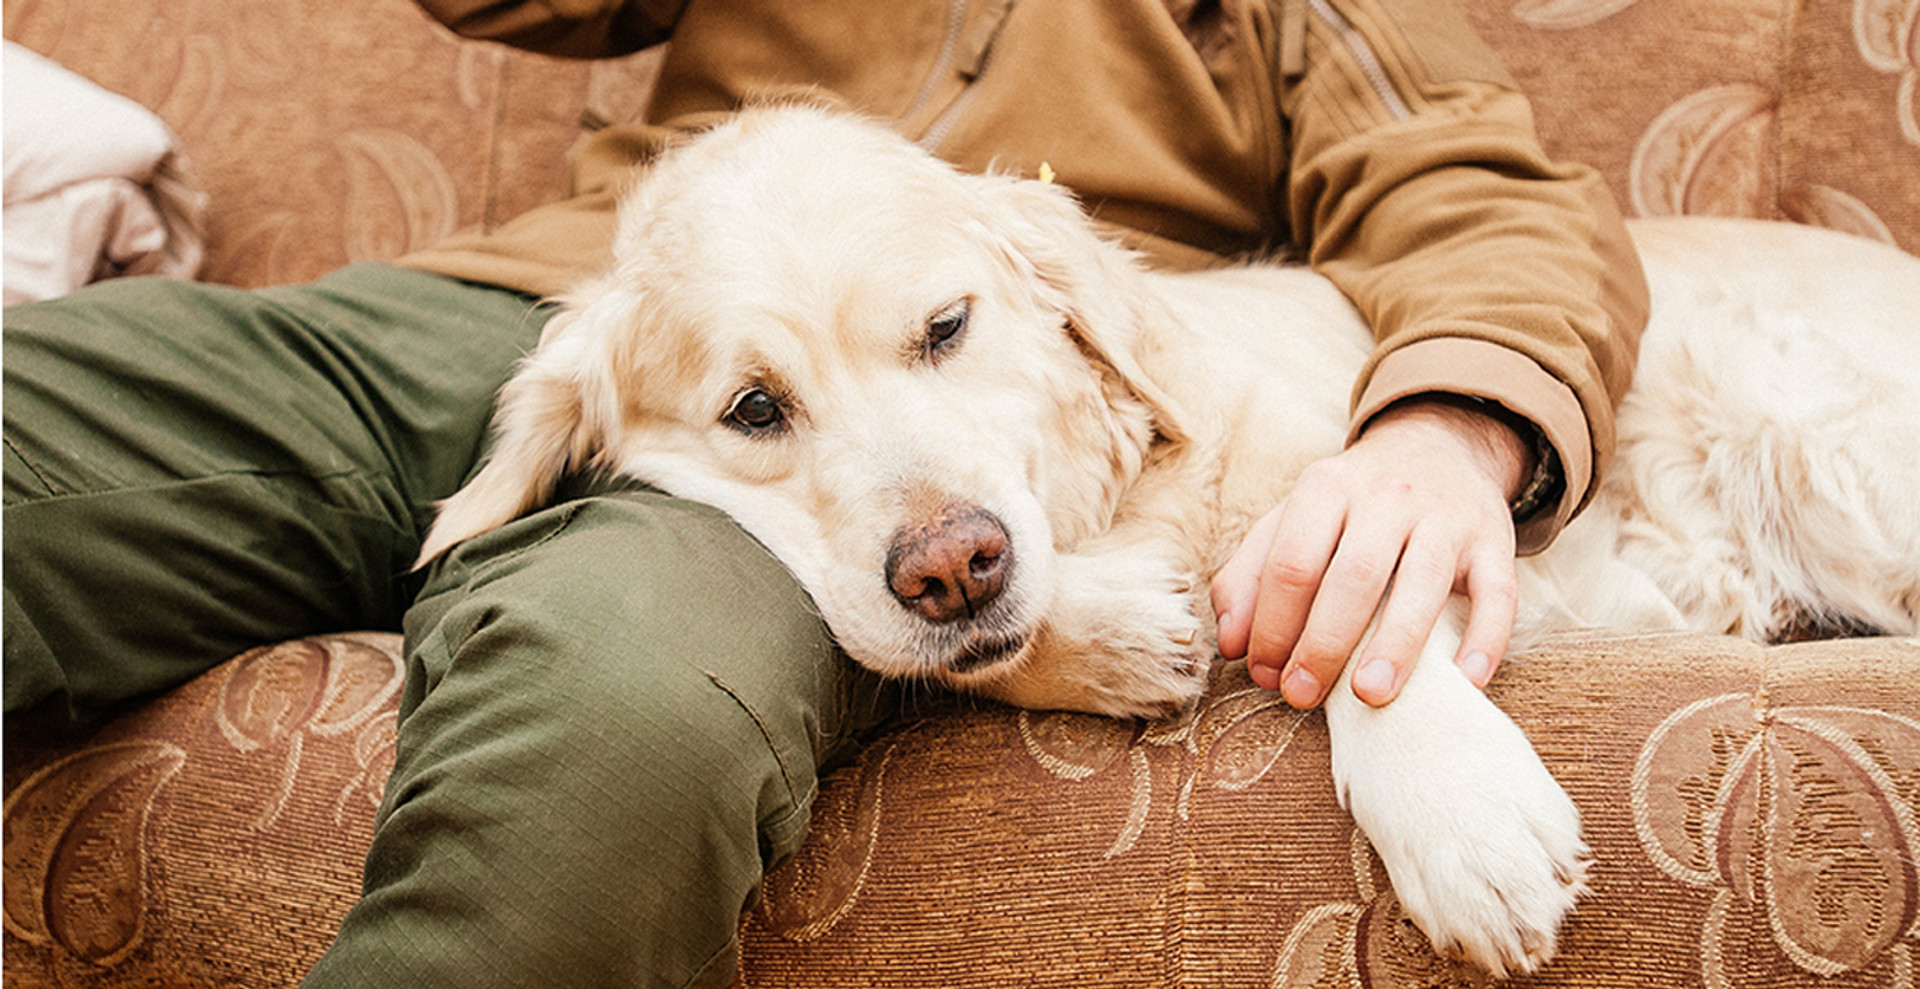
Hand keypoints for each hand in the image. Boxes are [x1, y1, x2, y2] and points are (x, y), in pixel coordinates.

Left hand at [1209, 396, 1532, 707]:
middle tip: (1302, 696)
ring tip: (1370, 696)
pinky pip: (1498, 592)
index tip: (1263, 674)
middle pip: (1352, 577)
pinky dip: (1484, 639)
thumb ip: (1249, 575)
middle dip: (1322, 643)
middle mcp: (1387, 497)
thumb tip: (1231, 644)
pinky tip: (1464, 681)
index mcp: (1326, 488)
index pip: (1291, 563)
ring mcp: (1445, 518)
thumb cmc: (1350, 505)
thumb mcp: (1292, 519)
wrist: (1439, 446)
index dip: (1271, 624)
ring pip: (1421, 584)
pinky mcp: (1494, 540)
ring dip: (1394, 646)